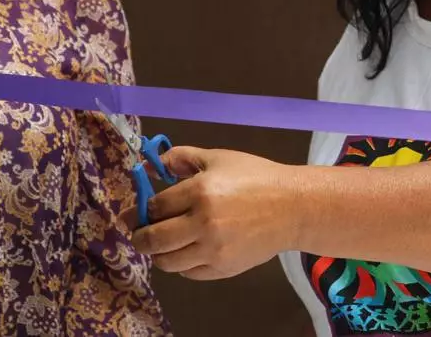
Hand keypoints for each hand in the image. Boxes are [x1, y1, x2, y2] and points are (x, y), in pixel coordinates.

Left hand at [121, 147, 304, 280]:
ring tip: (162, 244)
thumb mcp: (219, 158)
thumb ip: (182, 158)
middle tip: (139, 232)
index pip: (155, 207)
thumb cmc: (256, 177)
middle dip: (140, 236)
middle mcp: (203, 224)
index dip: (142, 209)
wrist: (293, 207)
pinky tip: (186, 251)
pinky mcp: (223, 269)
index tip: (138, 211)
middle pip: (153, 239)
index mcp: (200, 192)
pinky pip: (188, 273)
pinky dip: (181, 264)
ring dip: (158, 253)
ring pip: (167, 262)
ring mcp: (213, 251)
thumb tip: (150, 165)